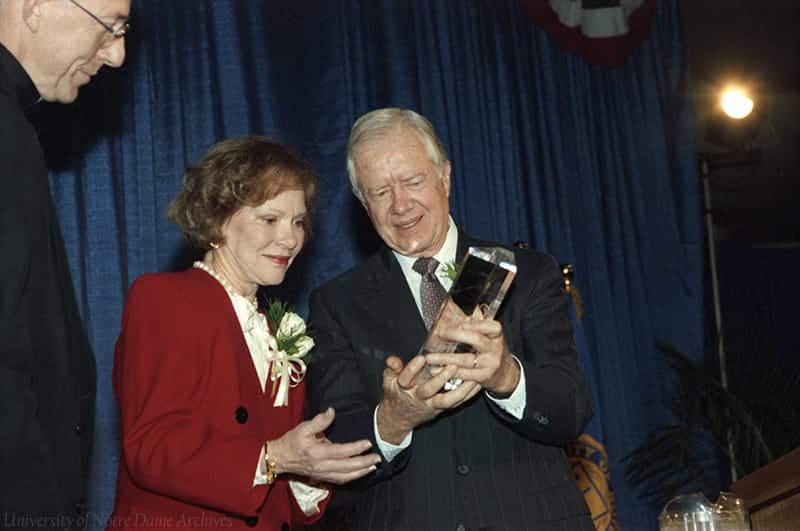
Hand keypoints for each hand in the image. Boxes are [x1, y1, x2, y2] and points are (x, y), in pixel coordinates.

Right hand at [267, 408, 381, 483]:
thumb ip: (319, 420)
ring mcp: (322, 474)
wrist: (279, 458)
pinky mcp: (322, 478)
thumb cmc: (292, 441)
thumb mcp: (303, 427)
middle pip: (347, 468)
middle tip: (377, 458)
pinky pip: (340, 480)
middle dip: (364, 463)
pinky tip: (360, 473)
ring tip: (373, 467)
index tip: (368, 443)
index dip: (356, 448)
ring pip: (345, 477)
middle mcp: (321, 466)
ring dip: (361, 473)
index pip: (342, 452)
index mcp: (318, 453)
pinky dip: (352, 478)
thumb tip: (332, 411)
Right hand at [376, 355, 480, 443]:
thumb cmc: (395, 393)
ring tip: (472, 377)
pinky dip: (468, 394)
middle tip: (452, 366)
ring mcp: (430, 405)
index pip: (406, 378)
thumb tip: (392, 359)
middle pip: (429, 390)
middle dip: (441, 379)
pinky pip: (456, 403)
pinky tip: (477, 385)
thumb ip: (392, 368)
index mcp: (403, 388)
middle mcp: (418, 397)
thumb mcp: (389, 380)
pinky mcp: (440, 409)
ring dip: (461, 389)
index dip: (412, 369)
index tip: (421, 358)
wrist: (399, 418)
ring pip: (446, 400)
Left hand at [424, 317, 519, 395]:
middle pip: (476, 339)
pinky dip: (448, 371)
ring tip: (430, 357)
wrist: (505, 374)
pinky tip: (435, 369)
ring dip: (445, 358)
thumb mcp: (489, 336)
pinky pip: (463, 374)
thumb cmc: (491, 351)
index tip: (458, 322)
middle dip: (456, 335)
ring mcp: (490, 364)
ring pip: (465, 359)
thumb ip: (475, 325)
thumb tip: (453, 309)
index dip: (473, 323)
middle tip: (440, 332)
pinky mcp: (483, 377)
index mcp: (496, 335)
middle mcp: (495, 348)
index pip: (490, 326)